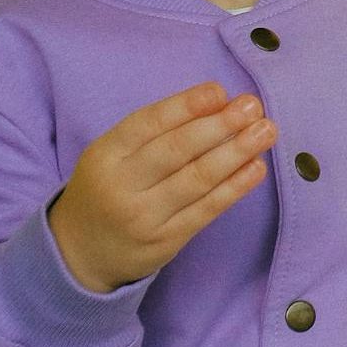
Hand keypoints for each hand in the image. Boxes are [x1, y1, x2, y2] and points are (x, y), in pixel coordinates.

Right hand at [47, 81, 276, 292]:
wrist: (79, 254)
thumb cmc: (109, 188)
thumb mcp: (114, 154)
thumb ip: (156, 130)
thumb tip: (218, 101)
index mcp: (105, 155)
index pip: (148, 123)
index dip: (186, 105)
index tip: (220, 91)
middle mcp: (121, 186)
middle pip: (176, 150)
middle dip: (219, 125)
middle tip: (254, 106)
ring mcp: (143, 218)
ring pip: (196, 180)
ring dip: (236, 152)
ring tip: (266, 131)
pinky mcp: (164, 243)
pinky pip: (205, 211)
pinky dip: (234, 188)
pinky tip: (256, 168)